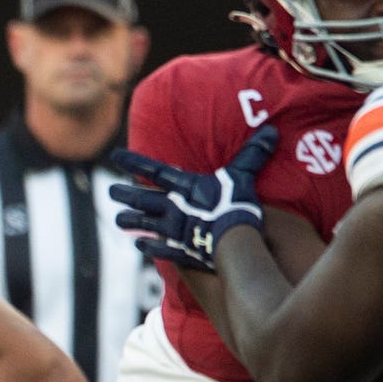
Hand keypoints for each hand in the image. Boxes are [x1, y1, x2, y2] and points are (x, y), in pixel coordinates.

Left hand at [107, 122, 278, 272]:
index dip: (133, 162)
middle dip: (125, 194)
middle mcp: (171, 207)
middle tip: (110, 191)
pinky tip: (140, 246)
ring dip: (130, 222)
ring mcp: (171, 230)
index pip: (153, 171)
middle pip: (142, 199)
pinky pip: (158, 248)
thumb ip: (253, 154)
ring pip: (143, 224)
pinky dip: (149, 247)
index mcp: (183, 187)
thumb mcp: (243, 175)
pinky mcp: (177, 249)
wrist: (231, 239)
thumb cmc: (235, 203)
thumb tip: (272, 131)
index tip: (114, 156)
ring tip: (117, 220)